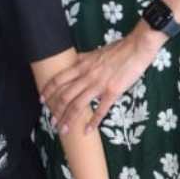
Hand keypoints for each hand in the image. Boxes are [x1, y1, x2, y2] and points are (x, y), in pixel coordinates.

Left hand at [42, 28, 162, 133]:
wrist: (137, 47)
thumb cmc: (119, 48)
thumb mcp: (96, 52)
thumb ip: (84, 58)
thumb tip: (74, 60)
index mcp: (82, 66)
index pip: (59, 79)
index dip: (48, 90)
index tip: (42, 99)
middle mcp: (87, 76)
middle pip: (65, 96)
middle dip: (56, 110)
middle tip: (51, 121)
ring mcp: (99, 85)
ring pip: (78, 105)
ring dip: (68, 119)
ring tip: (63, 129)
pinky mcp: (112, 92)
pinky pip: (100, 110)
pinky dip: (93, 122)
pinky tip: (87, 131)